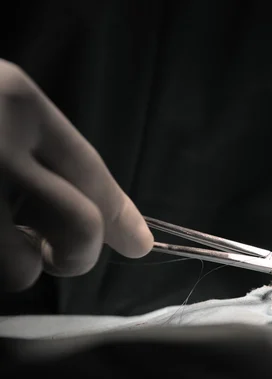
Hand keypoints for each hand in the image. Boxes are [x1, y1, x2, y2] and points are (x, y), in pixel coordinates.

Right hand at [0, 60, 153, 291]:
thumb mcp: (3, 111)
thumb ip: (50, 154)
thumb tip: (129, 232)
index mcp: (16, 102)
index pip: (89, 168)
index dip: (119, 212)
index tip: (142, 244)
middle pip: (78, 226)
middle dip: (77, 254)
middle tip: (54, 254)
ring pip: (19, 269)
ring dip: (17, 264)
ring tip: (0, 235)